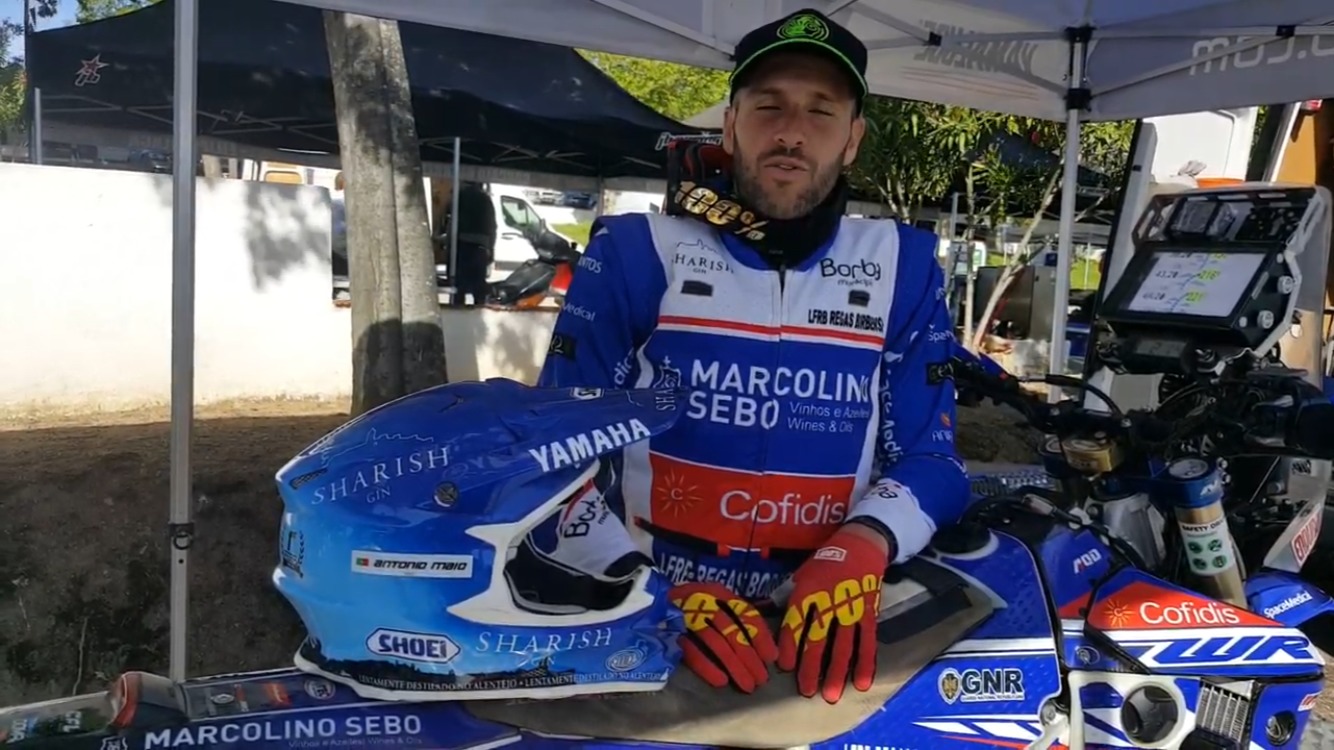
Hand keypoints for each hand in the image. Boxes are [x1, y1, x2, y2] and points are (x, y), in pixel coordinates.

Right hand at [669, 582, 778, 692]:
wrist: (647, 595)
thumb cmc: (688, 602)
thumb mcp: (712, 600)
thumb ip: (732, 616)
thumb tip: (761, 645)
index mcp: (718, 593)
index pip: (745, 613)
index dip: (760, 636)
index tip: (771, 658)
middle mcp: (704, 601)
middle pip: (732, 631)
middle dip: (749, 657)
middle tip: (761, 680)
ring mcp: (686, 616)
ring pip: (715, 643)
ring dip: (734, 665)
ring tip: (746, 685)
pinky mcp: (670, 631)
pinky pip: (691, 652)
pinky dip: (707, 667)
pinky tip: (720, 681)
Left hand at [777, 524, 888, 702]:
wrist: (860, 547)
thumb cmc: (824, 563)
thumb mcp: (800, 575)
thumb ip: (785, 598)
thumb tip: (761, 614)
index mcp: (807, 591)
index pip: (795, 622)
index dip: (789, 645)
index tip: (785, 667)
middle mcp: (828, 602)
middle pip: (818, 639)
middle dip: (811, 667)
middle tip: (806, 690)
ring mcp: (851, 610)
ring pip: (843, 646)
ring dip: (837, 672)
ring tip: (831, 695)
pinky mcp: (869, 614)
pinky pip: (867, 643)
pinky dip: (865, 664)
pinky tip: (861, 683)